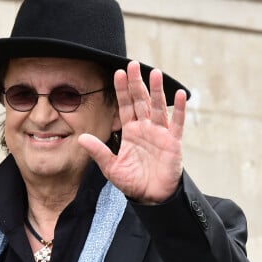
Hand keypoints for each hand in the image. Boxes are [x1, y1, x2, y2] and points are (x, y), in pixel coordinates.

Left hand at [79, 60, 186, 203]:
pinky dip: (179, 109)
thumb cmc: (132, 182)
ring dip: (156, 90)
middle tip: (132, 64)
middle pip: (140, 101)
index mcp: (130, 131)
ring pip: (158, 107)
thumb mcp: (111, 167)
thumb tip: (82, 138)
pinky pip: (176, 123)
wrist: (151, 197)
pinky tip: (179, 95)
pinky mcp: (173, 142)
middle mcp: (145, 128)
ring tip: (155, 73)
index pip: (125, 106)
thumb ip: (99, 152)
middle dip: (136, 83)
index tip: (118, 73)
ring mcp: (160, 133)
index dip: (122, 90)